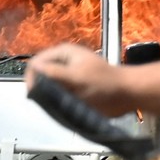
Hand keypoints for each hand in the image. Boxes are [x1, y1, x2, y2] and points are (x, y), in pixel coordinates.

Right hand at [28, 43, 159, 116]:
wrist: (127, 94)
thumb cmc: (105, 84)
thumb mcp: (77, 78)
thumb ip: (54, 73)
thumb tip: (33, 70)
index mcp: (63, 53)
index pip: (36, 63)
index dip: (32, 78)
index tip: (36, 94)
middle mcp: (63, 62)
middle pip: (41, 74)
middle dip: (41, 88)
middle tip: (48, 102)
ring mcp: (68, 75)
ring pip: (48, 86)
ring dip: (50, 96)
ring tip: (58, 105)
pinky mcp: (73, 87)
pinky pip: (58, 94)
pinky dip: (57, 101)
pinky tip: (63, 107)